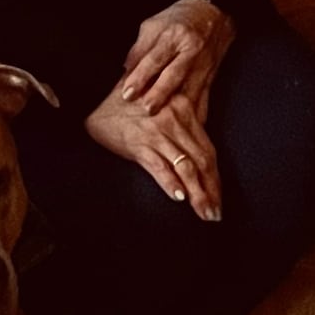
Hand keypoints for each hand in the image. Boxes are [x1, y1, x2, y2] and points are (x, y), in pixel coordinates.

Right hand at [86, 86, 222, 220]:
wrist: (95, 100)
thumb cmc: (131, 104)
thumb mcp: (163, 104)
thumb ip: (184, 119)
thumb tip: (202, 147)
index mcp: (185, 107)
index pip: (208, 149)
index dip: (216, 177)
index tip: (219, 196)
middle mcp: (175, 119)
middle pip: (202, 160)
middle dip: (212, 190)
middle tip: (216, 214)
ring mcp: (157, 132)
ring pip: (185, 167)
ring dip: (198, 194)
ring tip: (205, 214)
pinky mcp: (138, 143)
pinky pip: (159, 167)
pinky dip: (171, 183)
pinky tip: (179, 198)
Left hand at [119, 0, 233, 121]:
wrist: (213, 14)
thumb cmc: (178, 19)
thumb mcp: (154, 25)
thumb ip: (140, 48)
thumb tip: (126, 71)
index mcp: (174, 35)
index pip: (154, 58)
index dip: (140, 76)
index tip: (127, 93)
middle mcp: (190, 50)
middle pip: (173, 75)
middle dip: (158, 94)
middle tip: (144, 109)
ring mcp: (203, 64)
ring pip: (187, 88)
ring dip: (174, 107)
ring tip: (160, 120)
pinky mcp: (210, 76)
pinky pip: (201, 96)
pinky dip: (193, 111)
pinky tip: (186, 125)